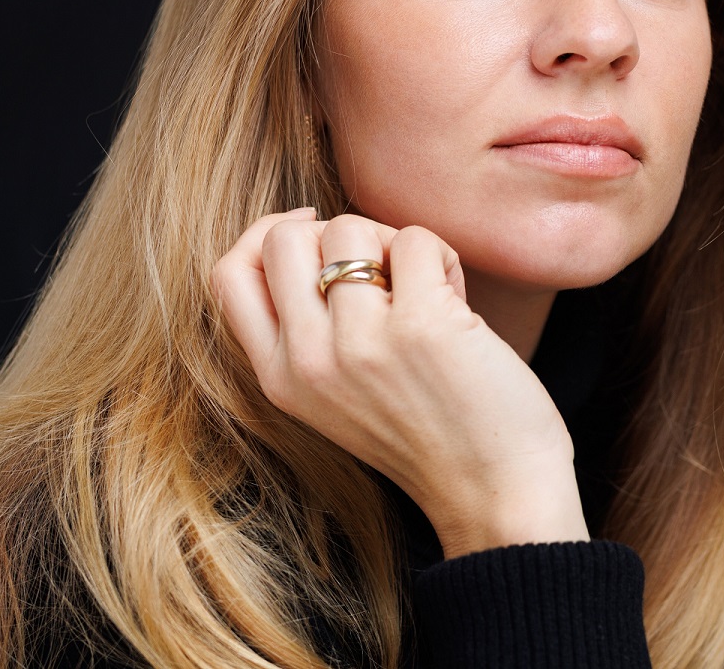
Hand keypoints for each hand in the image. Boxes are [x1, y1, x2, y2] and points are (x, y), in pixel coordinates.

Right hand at [210, 208, 589, 557]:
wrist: (495, 495)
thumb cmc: (427, 434)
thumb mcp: (335, 396)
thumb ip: (308, 332)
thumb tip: (310, 231)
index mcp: (279, 379)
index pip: (228, 275)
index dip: (265, 234)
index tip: (312, 231)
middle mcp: (308, 361)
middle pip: (282, 238)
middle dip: (337, 231)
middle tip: (381, 267)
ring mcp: (361, 343)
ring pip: (350, 227)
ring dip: (395, 243)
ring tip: (426, 289)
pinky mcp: (421, 326)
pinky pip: (417, 239)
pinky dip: (443, 257)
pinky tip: (459, 300)